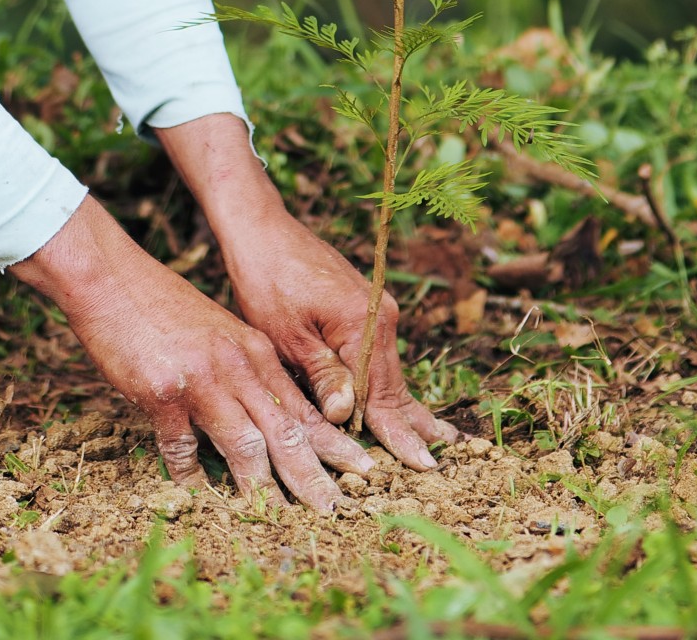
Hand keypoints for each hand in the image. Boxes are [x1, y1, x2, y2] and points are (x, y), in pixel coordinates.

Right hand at [11, 194, 372, 510]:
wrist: (111, 276)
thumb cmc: (161, 303)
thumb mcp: (218, 330)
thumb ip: (245, 369)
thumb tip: (269, 417)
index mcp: (254, 349)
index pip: (304, 406)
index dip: (334, 444)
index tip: (364, 472)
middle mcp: (236, 366)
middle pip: (285, 431)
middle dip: (313, 476)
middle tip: (336, 511)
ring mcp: (200, 380)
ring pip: (244, 446)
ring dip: (263, 490)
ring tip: (280, 521)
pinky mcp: (162, 393)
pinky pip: (182, 450)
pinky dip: (190, 478)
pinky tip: (197, 498)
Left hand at [161, 114, 457, 469]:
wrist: (258, 227)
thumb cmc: (264, 278)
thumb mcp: (286, 334)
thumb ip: (322, 374)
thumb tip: (346, 416)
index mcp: (365, 324)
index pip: (382, 395)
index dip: (397, 435)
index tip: (421, 469)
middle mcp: (381, 316)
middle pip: (392, 384)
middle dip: (410, 427)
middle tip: (437, 468)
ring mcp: (375, 309)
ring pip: (385, 370)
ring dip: (399, 407)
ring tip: (435, 443)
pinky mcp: (361, 306)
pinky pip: (374, 354)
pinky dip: (381, 382)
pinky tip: (398, 404)